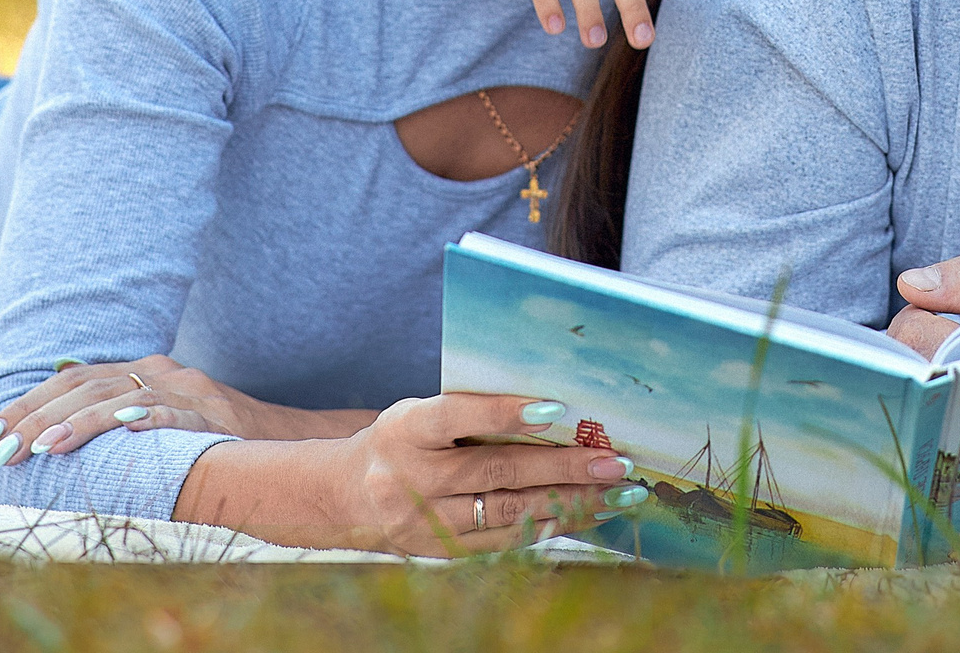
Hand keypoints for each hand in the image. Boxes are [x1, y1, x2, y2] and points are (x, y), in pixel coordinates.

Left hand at [0, 355, 365, 467]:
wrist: (280, 439)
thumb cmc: (209, 433)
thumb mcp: (156, 413)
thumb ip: (112, 404)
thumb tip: (49, 400)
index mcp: (143, 370)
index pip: (73, 378)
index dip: (27, 404)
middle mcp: (162, 373)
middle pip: (88, 385)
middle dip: (36, 418)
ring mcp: (190, 393)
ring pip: (124, 398)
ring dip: (80, 423)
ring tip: (43, 449)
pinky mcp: (214, 418)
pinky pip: (178, 416)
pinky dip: (150, 420)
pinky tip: (123, 430)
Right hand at [174, 392, 644, 554]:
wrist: (342, 495)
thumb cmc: (401, 439)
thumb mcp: (420, 412)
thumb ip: (474, 410)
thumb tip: (558, 410)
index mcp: (406, 429)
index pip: (460, 416)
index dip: (507, 413)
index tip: (559, 409)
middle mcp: (412, 479)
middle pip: (496, 473)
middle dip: (564, 468)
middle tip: (616, 463)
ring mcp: (424, 523)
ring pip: (506, 514)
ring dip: (569, 504)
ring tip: (616, 494)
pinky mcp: (439, 552)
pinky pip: (502, 542)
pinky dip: (547, 528)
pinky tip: (585, 517)